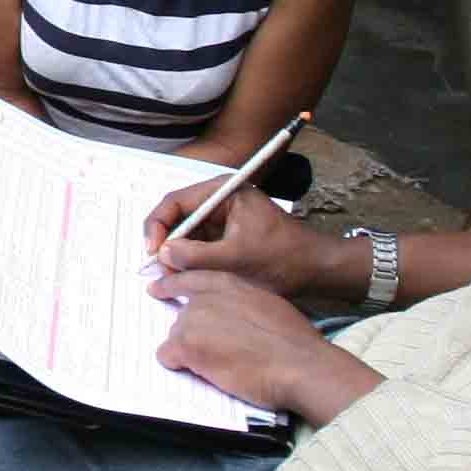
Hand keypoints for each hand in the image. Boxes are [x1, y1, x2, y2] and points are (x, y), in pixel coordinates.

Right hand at [144, 173, 349, 304]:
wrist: (318, 270)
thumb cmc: (284, 258)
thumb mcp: (237, 258)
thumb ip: (197, 255)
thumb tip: (162, 254)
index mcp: (224, 192)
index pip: (175, 202)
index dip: (158, 226)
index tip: (152, 252)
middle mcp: (220, 200)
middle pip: (178, 217)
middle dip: (166, 243)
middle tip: (158, 270)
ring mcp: (224, 218)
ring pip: (186, 234)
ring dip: (177, 255)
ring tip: (171, 277)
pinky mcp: (227, 236)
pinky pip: (199, 246)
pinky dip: (190, 261)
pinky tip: (186, 278)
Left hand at [149, 269, 377, 424]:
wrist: (300, 364)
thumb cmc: (295, 342)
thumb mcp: (268, 306)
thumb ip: (242, 304)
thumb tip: (234, 318)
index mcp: (230, 284)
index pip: (191, 279)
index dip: (172, 285)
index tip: (157, 289)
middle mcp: (207, 297)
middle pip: (183, 315)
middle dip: (195, 334)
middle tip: (213, 351)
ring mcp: (194, 320)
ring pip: (176, 336)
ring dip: (191, 351)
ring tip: (222, 364)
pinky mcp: (186, 345)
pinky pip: (167, 355)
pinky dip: (179, 365)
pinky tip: (204, 372)